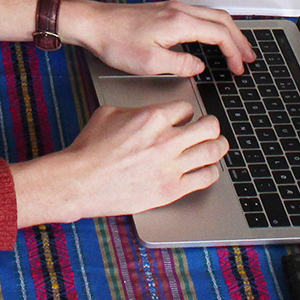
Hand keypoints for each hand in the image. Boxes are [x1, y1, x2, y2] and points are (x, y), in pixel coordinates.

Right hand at [9, 101, 226, 225]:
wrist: (81, 181)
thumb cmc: (89, 149)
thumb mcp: (109, 113)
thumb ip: (135, 110)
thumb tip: (146, 112)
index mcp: (152, 117)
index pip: (187, 108)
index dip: (187, 112)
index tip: (186, 118)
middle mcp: (166, 140)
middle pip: (209, 127)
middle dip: (212, 126)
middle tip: (211, 128)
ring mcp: (170, 167)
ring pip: (212, 152)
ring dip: (219, 146)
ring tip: (218, 146)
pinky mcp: (170, 190)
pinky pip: (204, 178)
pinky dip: (211, 171)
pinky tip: (208, 169)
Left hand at [59, 0, 255, 76]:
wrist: (94, 24)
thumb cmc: (116, 41)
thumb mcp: (150, 63)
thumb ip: (180, 65)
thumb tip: (198, 66)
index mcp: (180, 22)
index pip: (220, 34)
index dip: (234, 52)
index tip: (239, 68)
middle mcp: (180, 10)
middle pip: (222, 20)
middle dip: (240, 39)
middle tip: (249, 57)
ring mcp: (173, 8)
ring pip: (212, 16)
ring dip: (228, 32)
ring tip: (236, 49)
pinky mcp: (165, 11)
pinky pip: (200, 16)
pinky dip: (214, 28)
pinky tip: (212, 39)